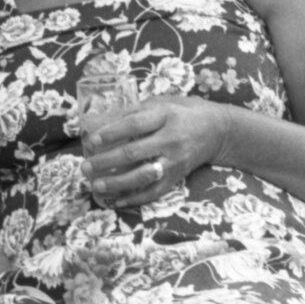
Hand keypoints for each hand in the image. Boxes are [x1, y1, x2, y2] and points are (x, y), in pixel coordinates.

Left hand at [81, 95, 224, 206]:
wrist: (219, 131)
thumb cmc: (184, 112)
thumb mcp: (163, 102)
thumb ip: (136, 110)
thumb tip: (103, 120)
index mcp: (165, 116)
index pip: (134, 125)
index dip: (111, 133)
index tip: (92, 140)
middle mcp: (171, 140)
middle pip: (133, 152)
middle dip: (106, 161)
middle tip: (86, 167)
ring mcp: (175, 161)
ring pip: (143, 176)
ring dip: (117, 183)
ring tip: (96, 185)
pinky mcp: (177, 177)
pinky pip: (154, 192)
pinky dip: (135, 199)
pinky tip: (116, 201)